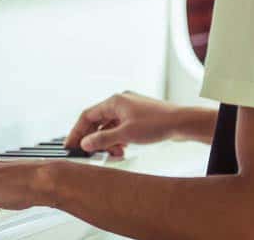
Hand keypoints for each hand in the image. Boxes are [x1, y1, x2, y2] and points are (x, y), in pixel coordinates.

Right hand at [64, 91, 179, 154]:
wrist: (182, 123)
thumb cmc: (158, 123)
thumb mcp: (126, 134)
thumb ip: (103, 139)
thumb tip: (85, 143)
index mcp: (114, 101)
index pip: (87, 116)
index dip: (77, 131)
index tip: (71, 144)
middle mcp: (120, 102)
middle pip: (98, 121)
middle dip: (94, 138)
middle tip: (89, 152)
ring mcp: (129, 109)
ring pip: (109, 126)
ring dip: (107, 141)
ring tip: (112, 152)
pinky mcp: (138, 117)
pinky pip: (120, 127)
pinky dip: (117, 138)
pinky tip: (122, 148)